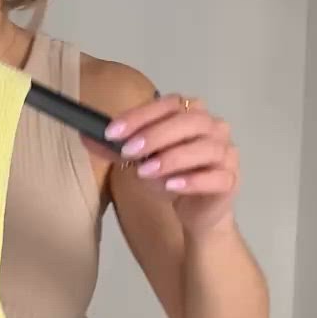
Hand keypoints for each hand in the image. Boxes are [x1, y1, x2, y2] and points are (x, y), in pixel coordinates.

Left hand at [107, 93, 239, 235]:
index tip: (112, 131)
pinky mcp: (230, 180)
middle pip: (190, 121)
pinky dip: (193, 180)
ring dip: (173, 158)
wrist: (197, 213)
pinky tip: (172, 186)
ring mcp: (226, 154)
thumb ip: (117, 148)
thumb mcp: (140, 161)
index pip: (170, 104)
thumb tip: (85, 135)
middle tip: (129, 151)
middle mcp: (214, 128)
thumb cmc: (171, 179)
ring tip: (145, 172)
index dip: (141, 115)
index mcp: (192, 114)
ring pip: (206, 147)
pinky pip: (217, 176)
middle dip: (156, 134)